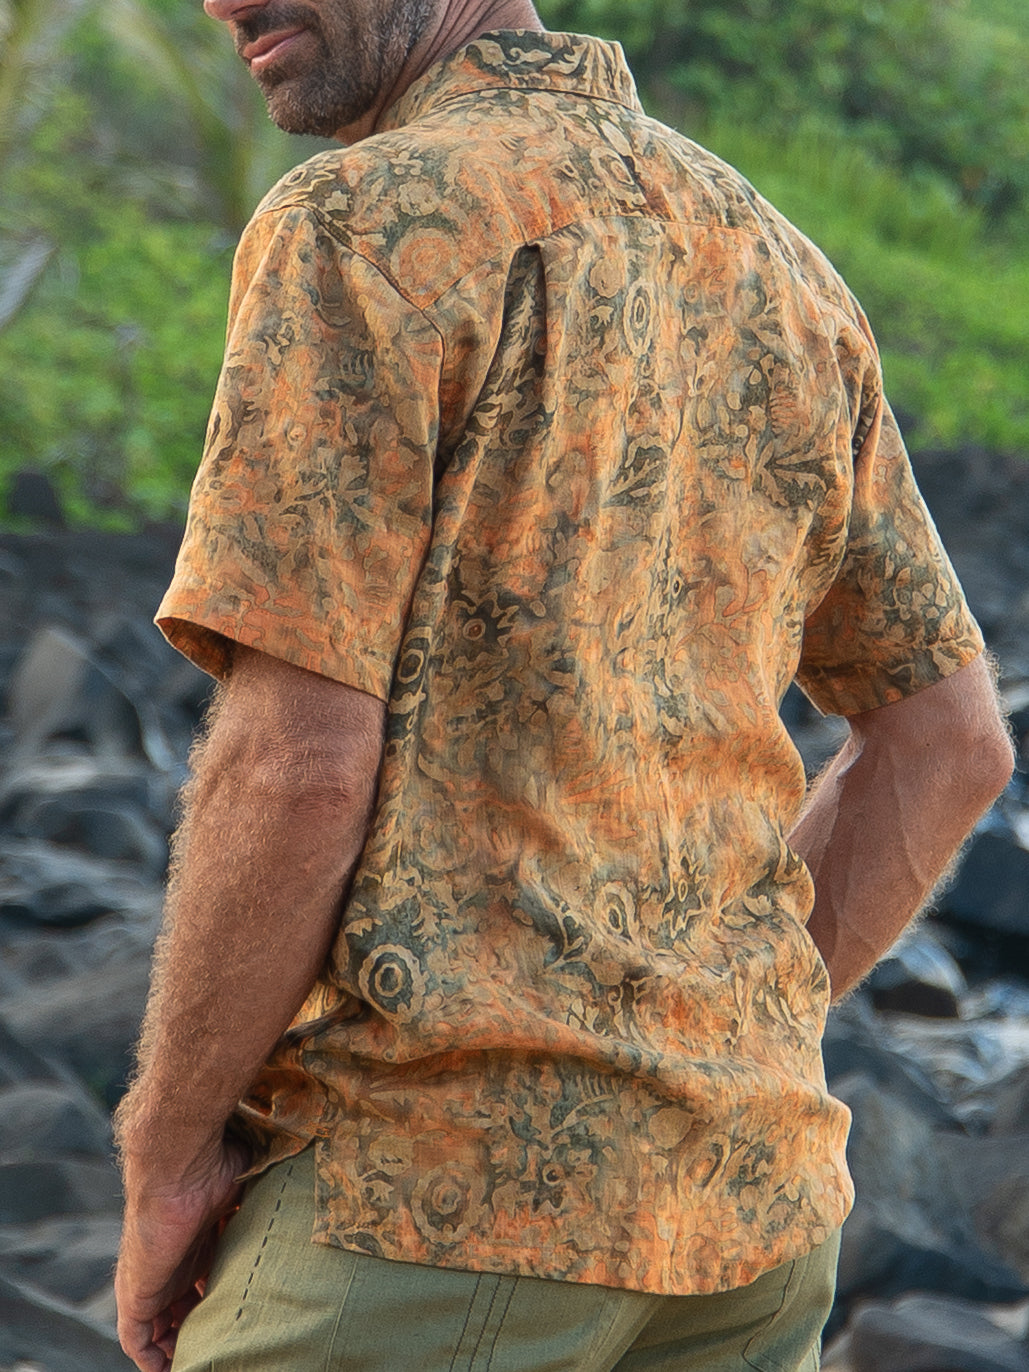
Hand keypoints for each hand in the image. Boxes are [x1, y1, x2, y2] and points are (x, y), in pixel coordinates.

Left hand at [116, 1137, 249, 1371]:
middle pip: (183, 1308)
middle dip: (199, 1328)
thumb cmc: (217, 1171)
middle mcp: (175, 1263)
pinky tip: (170, 1369)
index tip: (237, 1318)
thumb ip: (263, 1202)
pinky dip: (151, 1358)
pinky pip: (137, 1338)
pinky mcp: (136, 1294)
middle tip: (224, 1345)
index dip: (216, 1302)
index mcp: (198, 1241)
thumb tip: (298, 1200)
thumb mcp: (248, 1193)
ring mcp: (153, 1279)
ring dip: (178, 1348)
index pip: (204, 1282)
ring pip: (160, 1328)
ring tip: (202, 1360)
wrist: (181, 1173)